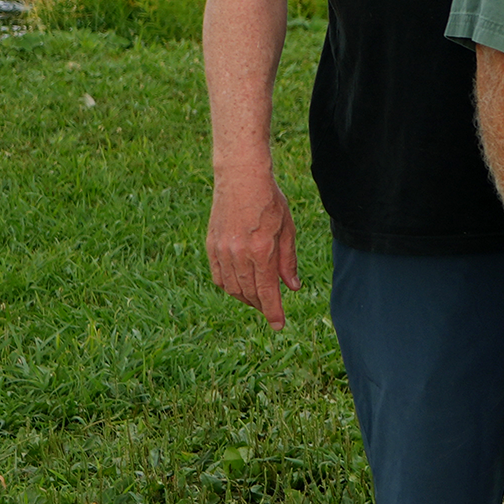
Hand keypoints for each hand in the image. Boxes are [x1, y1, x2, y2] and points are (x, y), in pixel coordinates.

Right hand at [206, 167, 301, 330]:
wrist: (240, 179)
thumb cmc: (269, 201)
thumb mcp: (287, 229)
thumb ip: (288, 261)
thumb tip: (291, 287)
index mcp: (261, 250)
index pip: (266, 291)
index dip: (273, 311)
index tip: (278, 325)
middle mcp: (238, 254)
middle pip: (248, 293)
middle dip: (261, 306)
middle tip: (271, 310)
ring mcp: (222, 250)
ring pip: (232, 287)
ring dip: (246, 298)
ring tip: (258, 299)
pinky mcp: (211, 245)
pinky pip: (219, 276)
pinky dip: (229, 286)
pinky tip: (240, 287)